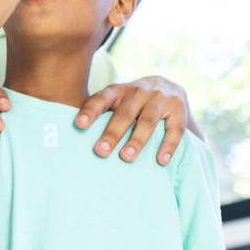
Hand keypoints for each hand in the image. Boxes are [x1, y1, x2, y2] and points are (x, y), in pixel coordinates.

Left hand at [74, 76, 192, 164]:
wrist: (169, 88)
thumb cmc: (132, 102)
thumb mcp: (116, 101)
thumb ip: (100, 113)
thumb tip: (70, 137)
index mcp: (119, 90)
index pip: (101, 99)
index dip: (90, 111)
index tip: (78, 125)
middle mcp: (139, 91)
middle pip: (124, 113)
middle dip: (112, 133)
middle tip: (101, 151)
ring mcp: (160, 98)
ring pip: (147, 121)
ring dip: (137, 140)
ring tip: (126, 157)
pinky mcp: (179, 109)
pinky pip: (174, 129)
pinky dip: (168, 145)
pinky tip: (161, 161)